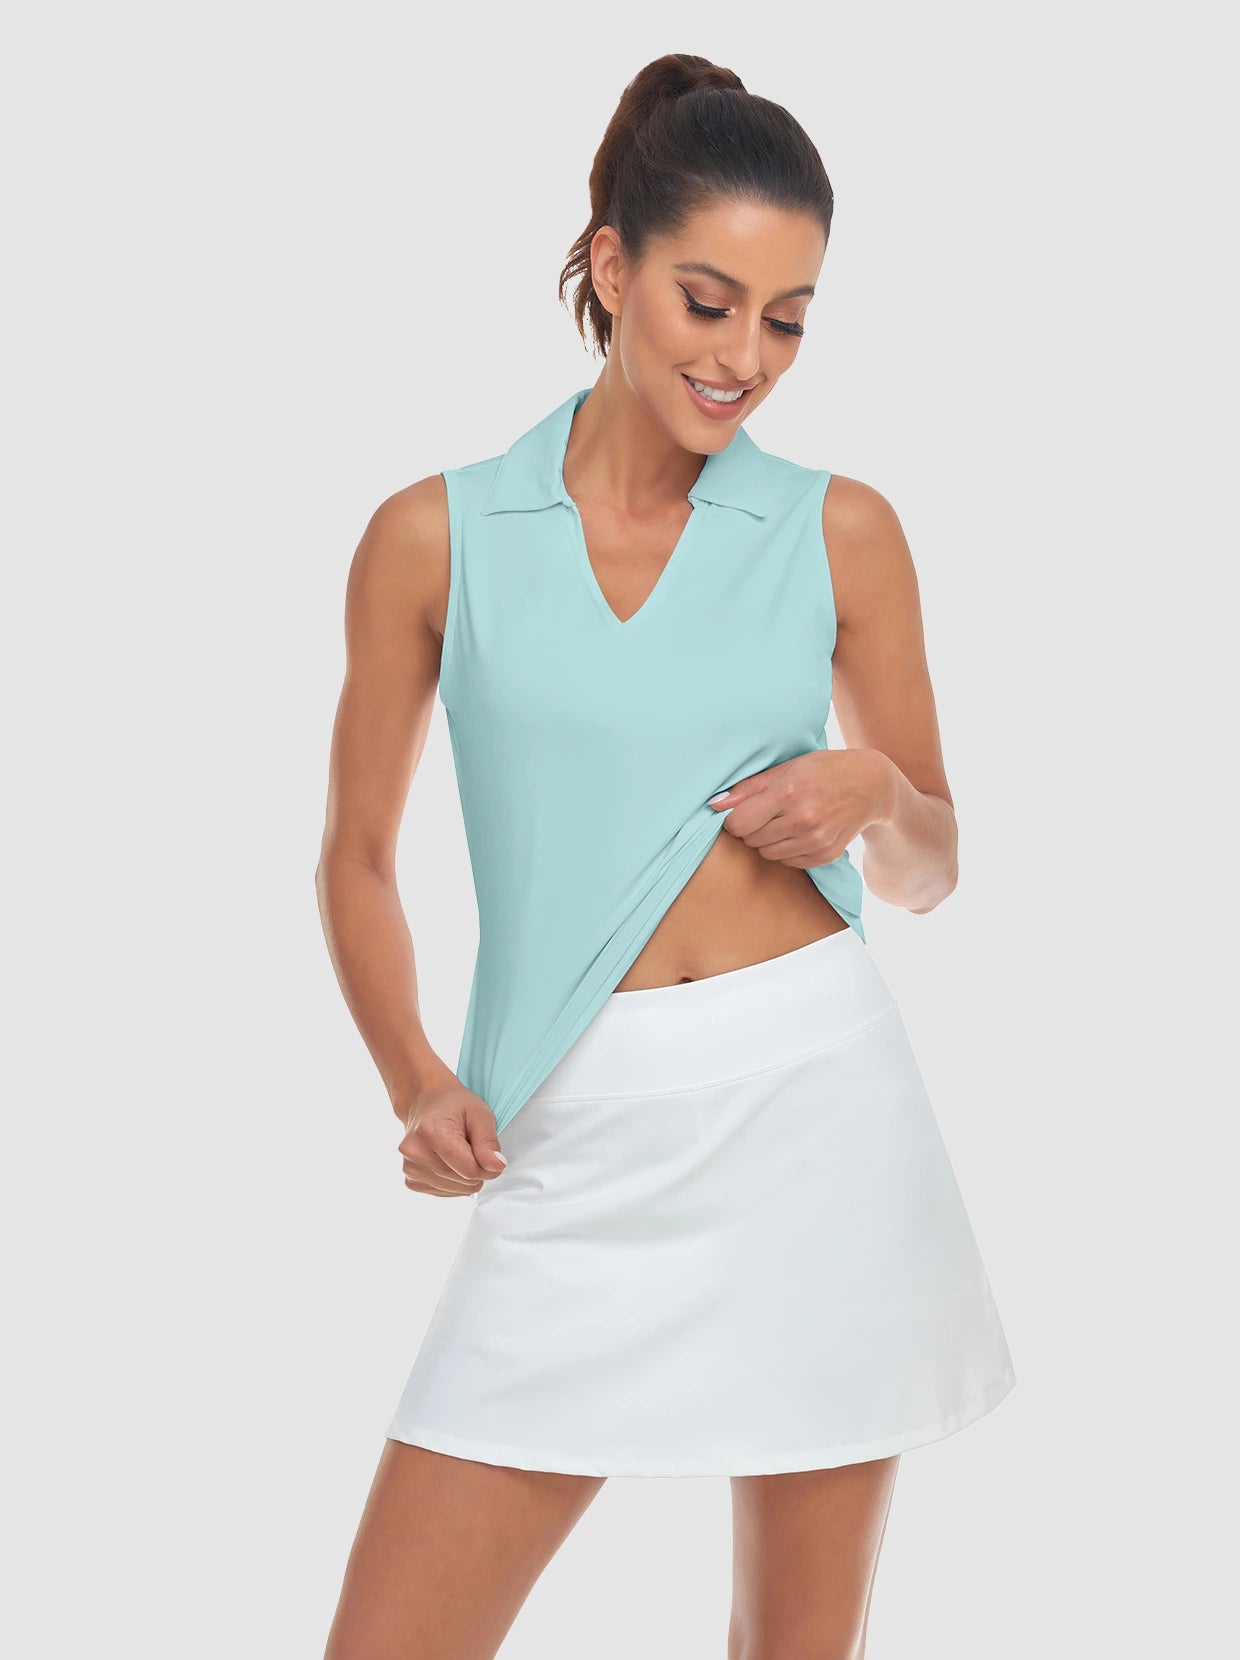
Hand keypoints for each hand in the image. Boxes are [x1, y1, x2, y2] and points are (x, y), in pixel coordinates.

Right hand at [396, 1077, 507, 1197]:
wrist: (425, 1104)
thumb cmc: (453, 1106)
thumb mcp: (480, 1114)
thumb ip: (488, 1142)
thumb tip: (497, 1167)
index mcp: (432, 1133)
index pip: (471, 1170)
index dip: (488, 1166)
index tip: (488, 1153)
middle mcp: (416, 1153)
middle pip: (465, 1182)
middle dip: (477, 1169)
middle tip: (469, 1146)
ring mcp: (410, 1169)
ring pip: (458, 1191)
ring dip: (465, 1176)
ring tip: (457, 1152)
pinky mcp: (411, 1180)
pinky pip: (446, 1193)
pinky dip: (454, 1182)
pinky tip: (448, 1161)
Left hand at [707, 748, 893, 868]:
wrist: (871, 786)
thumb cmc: (824, 770)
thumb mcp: (787, 768)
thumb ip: (748, 788)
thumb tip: (714, 805)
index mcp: (789, 792)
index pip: (738, 823)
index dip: (736, 818)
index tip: (745, 809)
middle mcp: (803, 819)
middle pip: (751, 840)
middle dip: (753, 827)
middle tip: (771, 810)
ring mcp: (816, 840)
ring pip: (767, 854)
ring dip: (769, 840)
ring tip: (787, 819)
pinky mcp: (825, 855)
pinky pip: (787, 862)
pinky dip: (787, 849)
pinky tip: (802, 830)